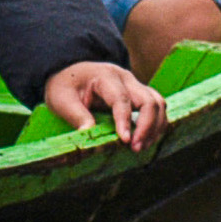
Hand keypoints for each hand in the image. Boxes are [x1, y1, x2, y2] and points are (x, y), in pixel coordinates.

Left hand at [39, 60, 166, 153]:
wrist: (71, 72)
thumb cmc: (65, 85)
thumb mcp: (62, 99)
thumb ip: (76, 116)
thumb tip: (89, 134)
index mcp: (105, 76)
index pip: (121, 99)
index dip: (125, 121)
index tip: (125, 141)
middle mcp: (126, 78)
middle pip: (148, 100)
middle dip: (147, 126)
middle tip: (136, 148)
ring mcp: (135, 85)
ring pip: (158, 103)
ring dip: (155, 127)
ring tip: (141, 147)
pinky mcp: (139, 94)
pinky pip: (157, 107)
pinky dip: (156, 124)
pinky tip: (146, 140)